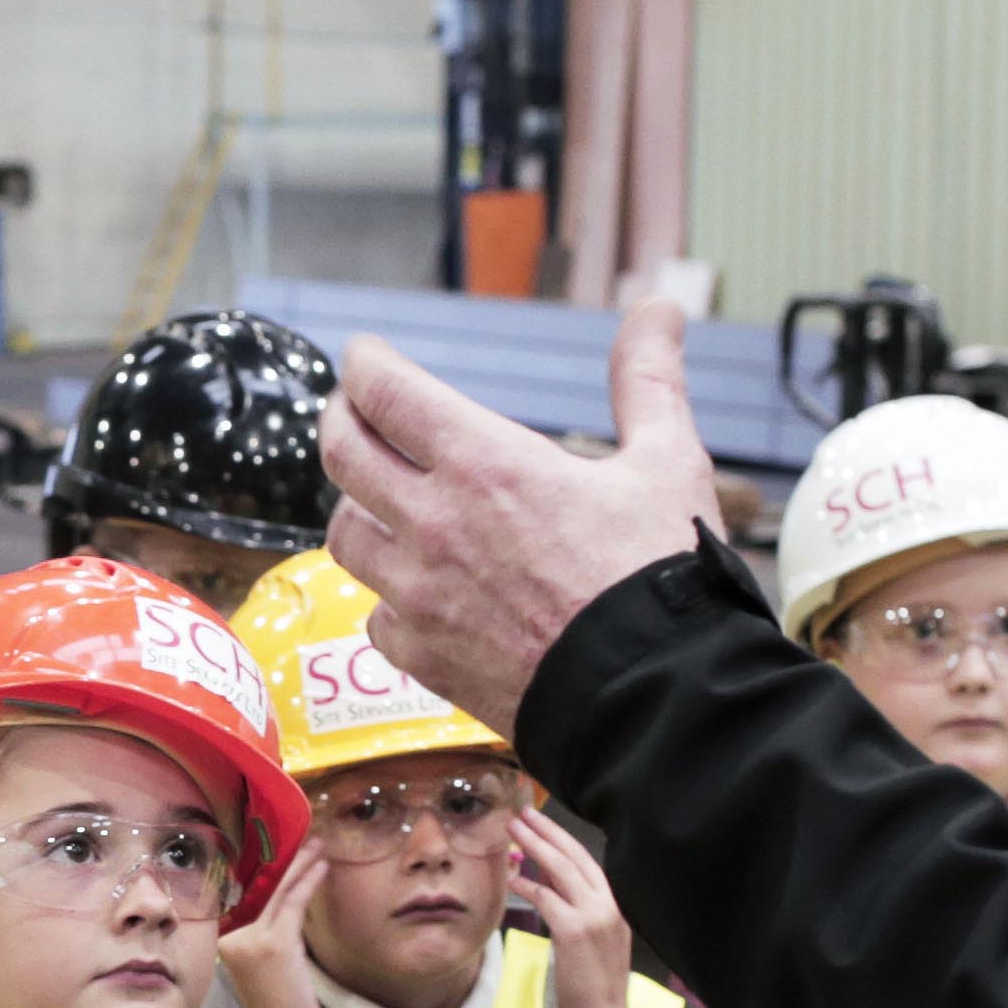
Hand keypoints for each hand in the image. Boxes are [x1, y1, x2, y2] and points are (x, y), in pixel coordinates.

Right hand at [214, 846, 328, 1007]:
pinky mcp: (274, 943)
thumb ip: (266, 931)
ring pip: (278, 891)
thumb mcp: (264, 960)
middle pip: (260, 888)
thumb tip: (284, 900)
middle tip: (303, 835)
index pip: (244, 894)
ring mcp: (251, 939)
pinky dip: (310, 882)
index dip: (263, 866)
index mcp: (223, 938)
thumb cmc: (277, 1001)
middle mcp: (231, 935)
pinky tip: (322, 866)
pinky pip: (293, 903)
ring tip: (317, 844)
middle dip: (284, 858)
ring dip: (301, 864)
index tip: (280, 844)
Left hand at [323, 296, 723, 740]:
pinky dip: (386, 597)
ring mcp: (419, 595)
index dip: (365, 363)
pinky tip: (415, 590)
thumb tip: (661, 309)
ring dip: (358, 507)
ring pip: (344, 535)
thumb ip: (648, 380)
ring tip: (381, 499)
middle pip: (341, 453)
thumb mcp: (667, 463)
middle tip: (354, 411)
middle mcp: (435, 523)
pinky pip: (373, 614)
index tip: (366, 356)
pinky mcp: (422, 656)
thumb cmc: (663, 578)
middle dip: (341, 419)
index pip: (384, 391)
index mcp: (486, 464)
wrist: (653, 698)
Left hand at [511, 814, 636, 1007]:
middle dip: (547, 832)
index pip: (587, 862)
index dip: (562, 839)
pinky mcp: (574, 930)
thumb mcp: (591, 939)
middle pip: (575, 857)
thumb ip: (575, 907)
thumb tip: (547, 880)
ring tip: (513, 831)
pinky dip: (527, 885)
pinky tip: (511, 879)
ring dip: (534, 846)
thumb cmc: (595, 984)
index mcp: (615, 905)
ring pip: (561, 870)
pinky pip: (546, 898)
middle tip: (523, 814)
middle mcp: (608, 904)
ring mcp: (593, 915)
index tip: (542, 822)